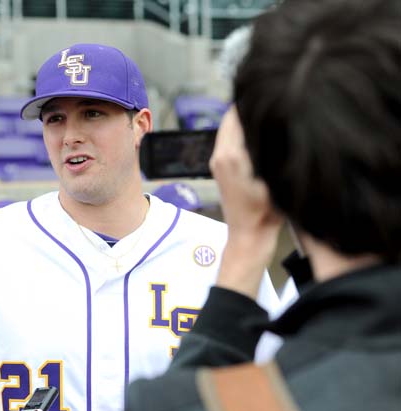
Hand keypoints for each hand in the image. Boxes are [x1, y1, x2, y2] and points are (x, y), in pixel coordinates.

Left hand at [209, 107, 283, 297]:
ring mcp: (217, 161)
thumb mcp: (275, 177)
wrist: (249, 235)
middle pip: (231, 117)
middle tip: (271, 99)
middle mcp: (220, 155)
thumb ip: (270, 148)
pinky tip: (259, 133)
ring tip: (267, 114)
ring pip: (229, 128)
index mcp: (233, 155)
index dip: (254, 100)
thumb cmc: (266, 212)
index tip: (270, 93)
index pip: (238, 113)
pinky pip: (228, 139)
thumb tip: (274, 120)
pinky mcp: (218, 166)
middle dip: (249, 107)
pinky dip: (241, 132)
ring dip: (245, 120)